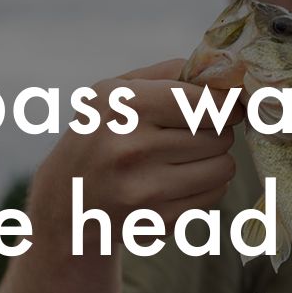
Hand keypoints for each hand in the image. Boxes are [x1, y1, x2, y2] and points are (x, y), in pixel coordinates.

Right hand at [30, 58, 243, 250]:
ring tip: (186, 157)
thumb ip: (168, 73)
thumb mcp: (114, 92)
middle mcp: (133, 147)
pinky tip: (179, 182)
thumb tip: (222, 75)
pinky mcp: (160, 219)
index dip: (226, 105)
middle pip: (221, 134)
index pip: (206, 102)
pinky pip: (215, 194)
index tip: (225, 108)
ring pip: (224, 166)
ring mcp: (146, 188)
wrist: (66, 204)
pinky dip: (206, 186)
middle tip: (193, 134)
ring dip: (214, 160)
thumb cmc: (99, 136)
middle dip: (216, 132)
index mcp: (124, 105)